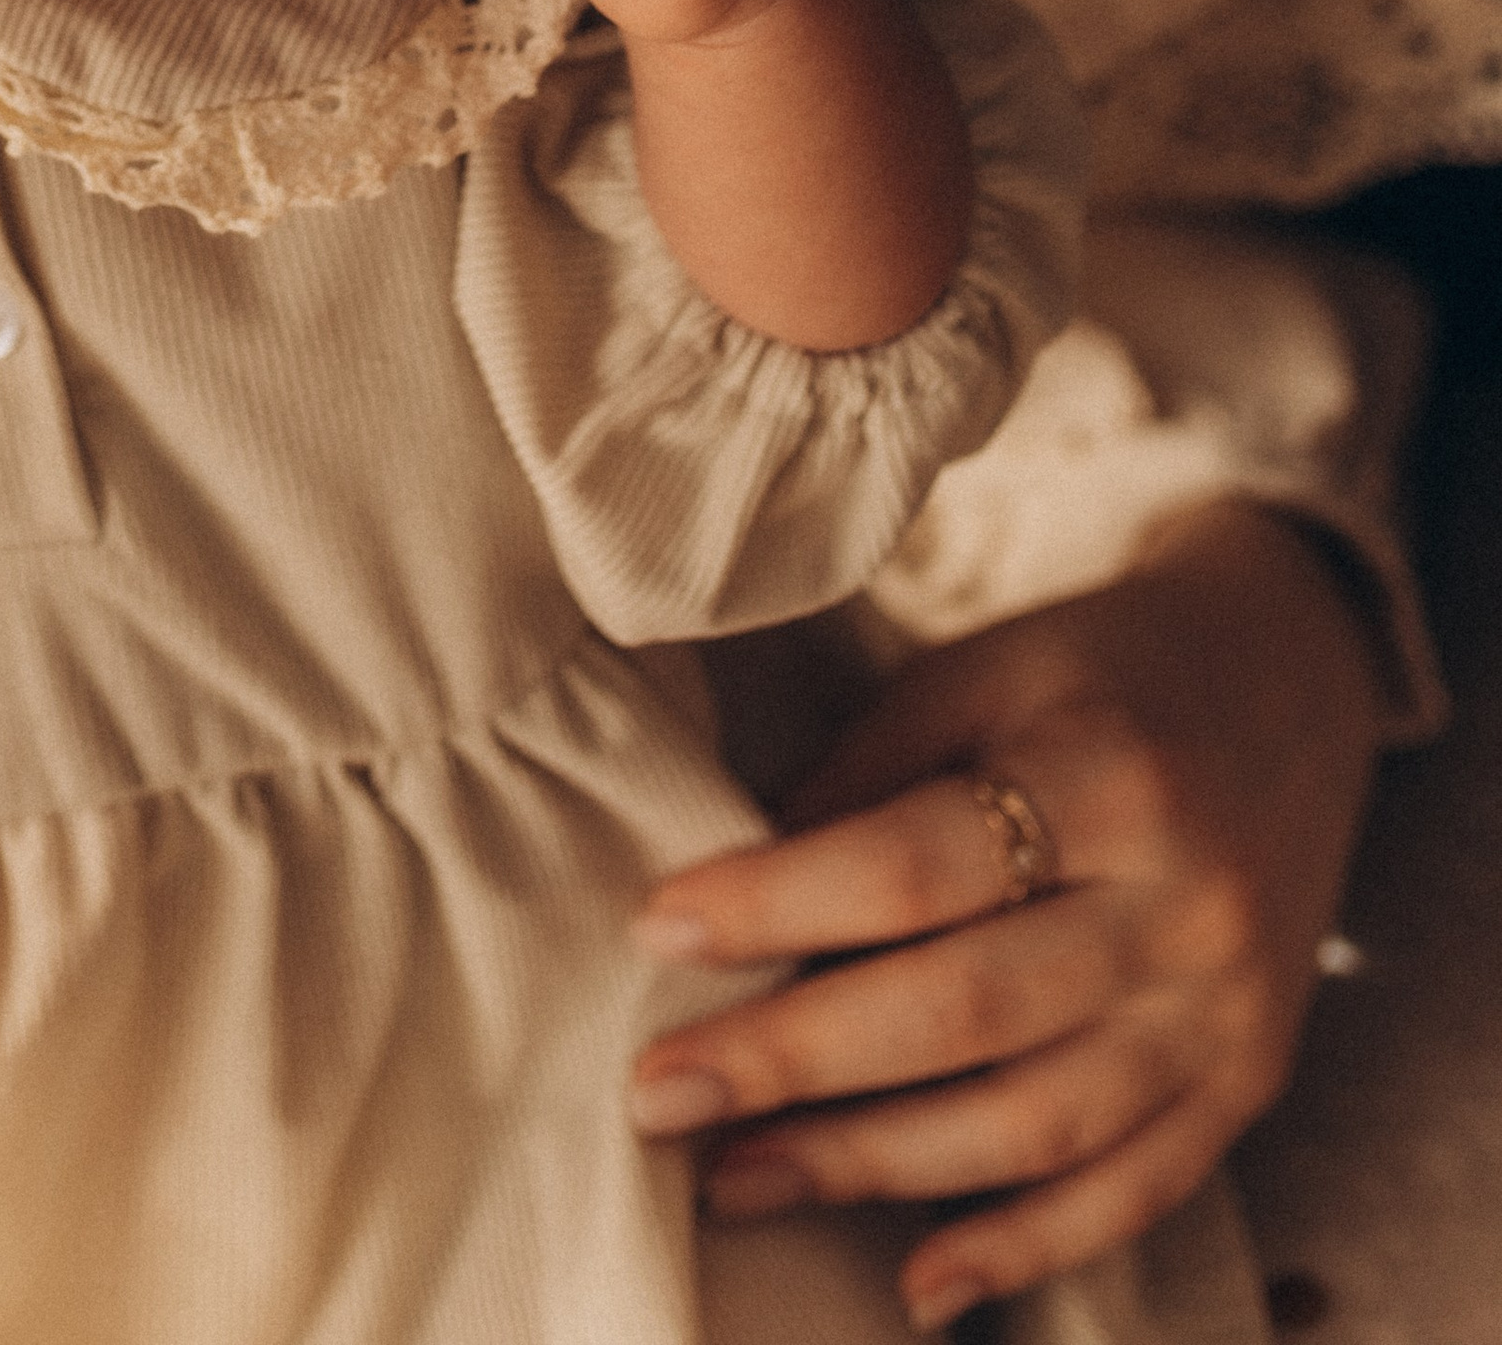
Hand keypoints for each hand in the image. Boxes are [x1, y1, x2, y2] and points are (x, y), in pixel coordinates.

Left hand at [623, 503, 1383, 1328]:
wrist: (1292, 684)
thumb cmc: (1098, 674)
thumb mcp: (983, 669)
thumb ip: (866, 774)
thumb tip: (731, 892)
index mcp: (1111, 776)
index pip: (918, 864)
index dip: (780, 903)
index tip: (659, 929)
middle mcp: (1182, 908)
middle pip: (965, 1011)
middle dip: (794, 1061)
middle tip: (658, 1094)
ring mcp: (1223, 1013)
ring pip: (1033, 1126)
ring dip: (870, 1167)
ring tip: (733, 1179)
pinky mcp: (1248, 1083)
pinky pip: (1129, 1194)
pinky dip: (1021, 1250)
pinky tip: (915, 1282)